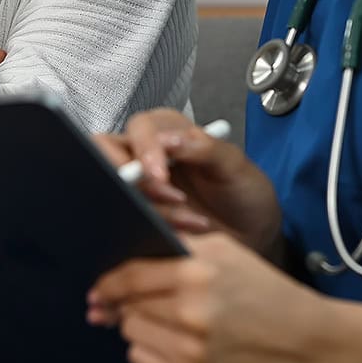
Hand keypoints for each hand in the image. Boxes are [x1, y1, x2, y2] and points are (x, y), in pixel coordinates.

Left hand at [89, 234, 361, 362]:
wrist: (305, 340)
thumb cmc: (265, 290)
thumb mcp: (226, 251)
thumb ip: (177, 248)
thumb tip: (127, 260)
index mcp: (196, 273)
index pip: (129, 277)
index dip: (108, 283)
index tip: (100, 289)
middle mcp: (189, 314)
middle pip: (127, 311)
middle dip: (130, 307)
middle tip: (148, 304)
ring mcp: (190, 353)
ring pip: (132, 340)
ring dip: (142, 332)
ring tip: (169, 324)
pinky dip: (152, 356)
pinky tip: (175, 346)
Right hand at [94, 109, 281, 255]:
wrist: (252, 233)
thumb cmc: (243, 191)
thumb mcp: (234, 165)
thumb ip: (205, 147)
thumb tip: (169, 140)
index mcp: (168, 130)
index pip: (139, 128)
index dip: (143, 151)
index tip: (160, 176)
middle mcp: (147, 156)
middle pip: (109, 155)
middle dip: (133, 181)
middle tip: (166, 199)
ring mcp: (140, 189)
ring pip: (117, 192)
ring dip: (152, 208)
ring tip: (190, 218)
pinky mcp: (140, 216)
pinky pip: (128, 220)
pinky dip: (154, 227)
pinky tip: (186, 229)